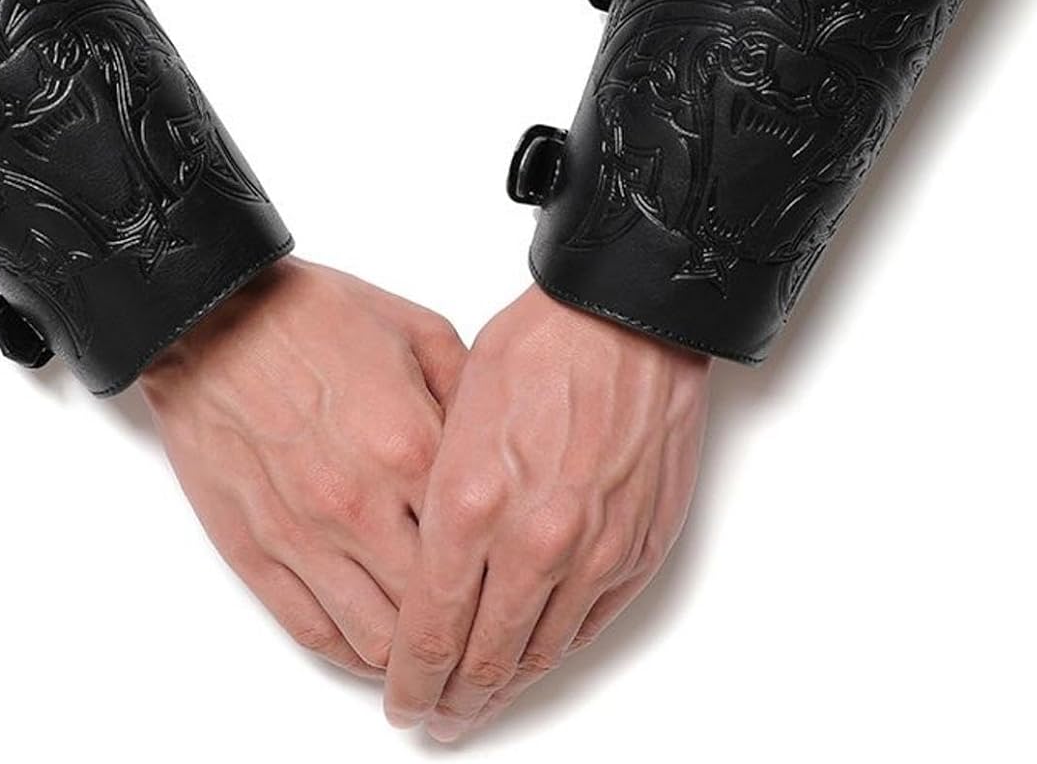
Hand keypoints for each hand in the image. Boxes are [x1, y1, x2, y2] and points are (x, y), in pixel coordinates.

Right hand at [139, 258, 466, 676]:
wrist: (210, 316)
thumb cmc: (309, 315)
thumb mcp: (416, 330)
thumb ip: (468, 394)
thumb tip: (500, 449)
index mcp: (411, 446)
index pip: (480, 547)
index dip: (503, 578)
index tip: (513, 587)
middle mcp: (361, 504)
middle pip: (432, 610)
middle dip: (461, 630)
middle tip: (476, 632)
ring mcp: (303, 534)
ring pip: (375, 639)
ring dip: (406, 653)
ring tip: (424, 645)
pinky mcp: (254, 549)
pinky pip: (311, 630)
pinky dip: (348, 652)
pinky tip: (369, 647)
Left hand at [384, 285, 709, 739]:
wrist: (626, 318)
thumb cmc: (537, 347)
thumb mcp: (453, 412)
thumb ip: (438, 497)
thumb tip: (422, 560)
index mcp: (472, 503)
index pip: (430, 628)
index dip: (409, 677)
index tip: (398, 700)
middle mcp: (534, 540)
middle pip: (483, 656)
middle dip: (450, 698)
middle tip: (432, 717)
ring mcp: (593, 551)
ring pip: (540, 651)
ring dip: (504, 688)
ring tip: (476, 705)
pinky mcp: (638, 549)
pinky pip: (590, 625)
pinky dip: (556, 650)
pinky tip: (532, 658)